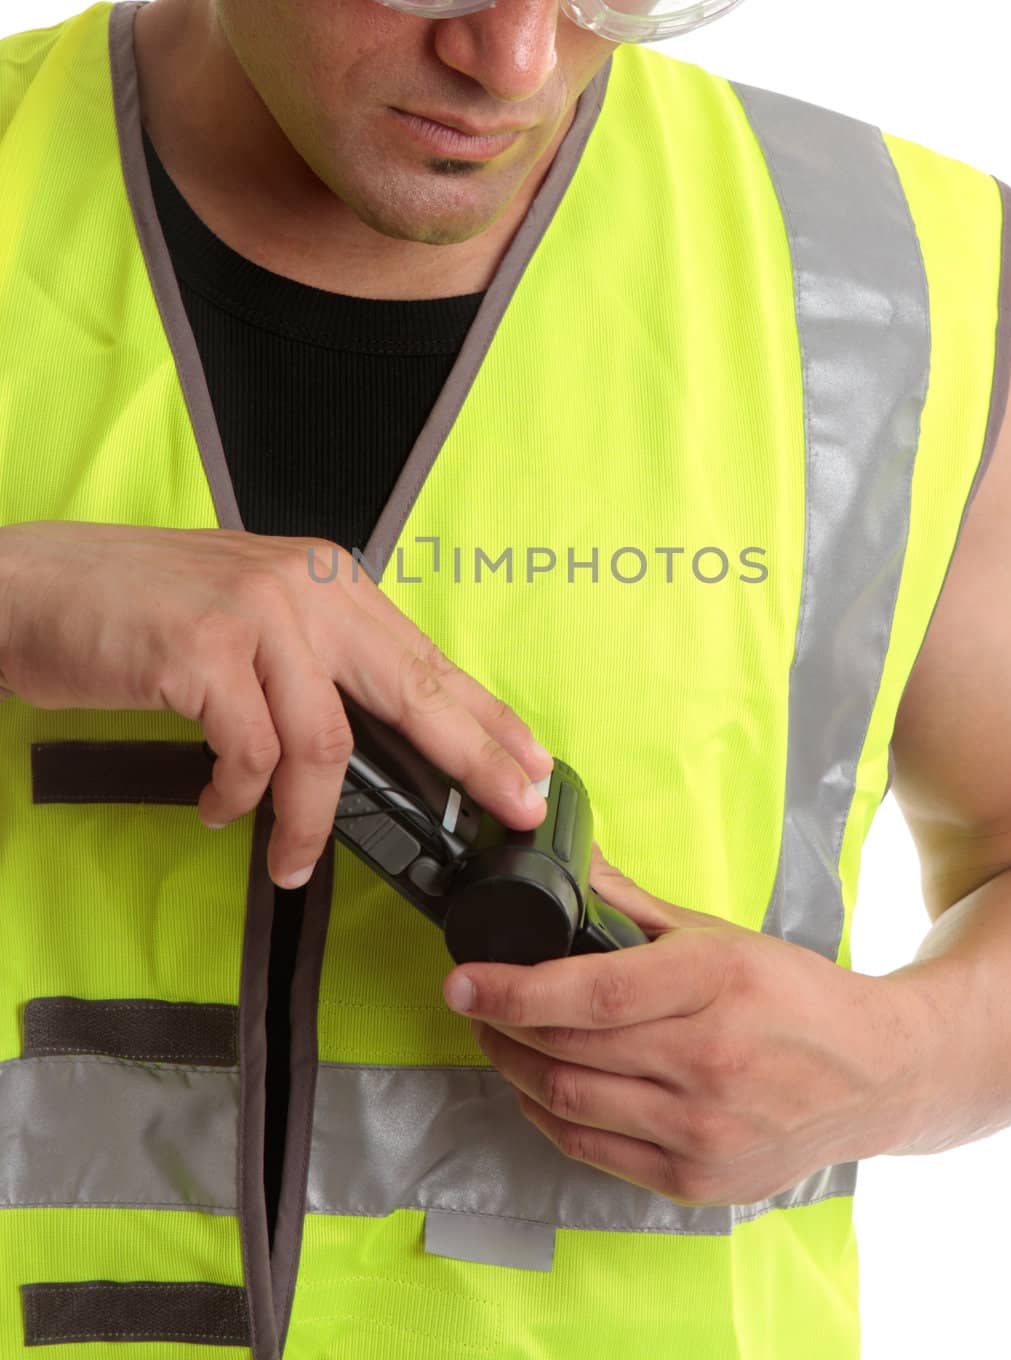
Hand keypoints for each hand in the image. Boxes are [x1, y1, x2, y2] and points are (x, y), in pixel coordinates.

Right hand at [0, 521, 551, 885]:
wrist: (30, 585)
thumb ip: (313, 662)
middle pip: (413, 690)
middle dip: (474, 759)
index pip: (424, 657)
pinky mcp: (203, 653)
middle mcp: (303, 586)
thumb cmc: (136, 610)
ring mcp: (255, 615)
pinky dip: (241, 797)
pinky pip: (251, 755)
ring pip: (328, 744)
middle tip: (515, 808)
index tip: (532, 761)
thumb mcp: (248, 616)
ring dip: (314, 820)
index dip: (485, 716)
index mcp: (325, 577)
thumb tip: (375, 742)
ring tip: (294, 861)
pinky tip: (221, 808)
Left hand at [442, 847, 932, 1204]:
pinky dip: (551, 1116)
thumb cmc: (793, 996)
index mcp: (715, 982)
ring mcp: (704, 1128)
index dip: (513, 989)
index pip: (590, 993)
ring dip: (515, 1069)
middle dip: (502, 1023)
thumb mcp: (718, 935)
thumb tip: (567, 865)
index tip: (463, 977)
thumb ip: (633, 905)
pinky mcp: (699, 1177)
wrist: (876, 1074)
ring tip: (497, 1037)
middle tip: (473, 998)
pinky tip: (538, 1086)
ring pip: (571, 1101)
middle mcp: (709, 1060)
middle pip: (569, 1047)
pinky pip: (595, 1149)